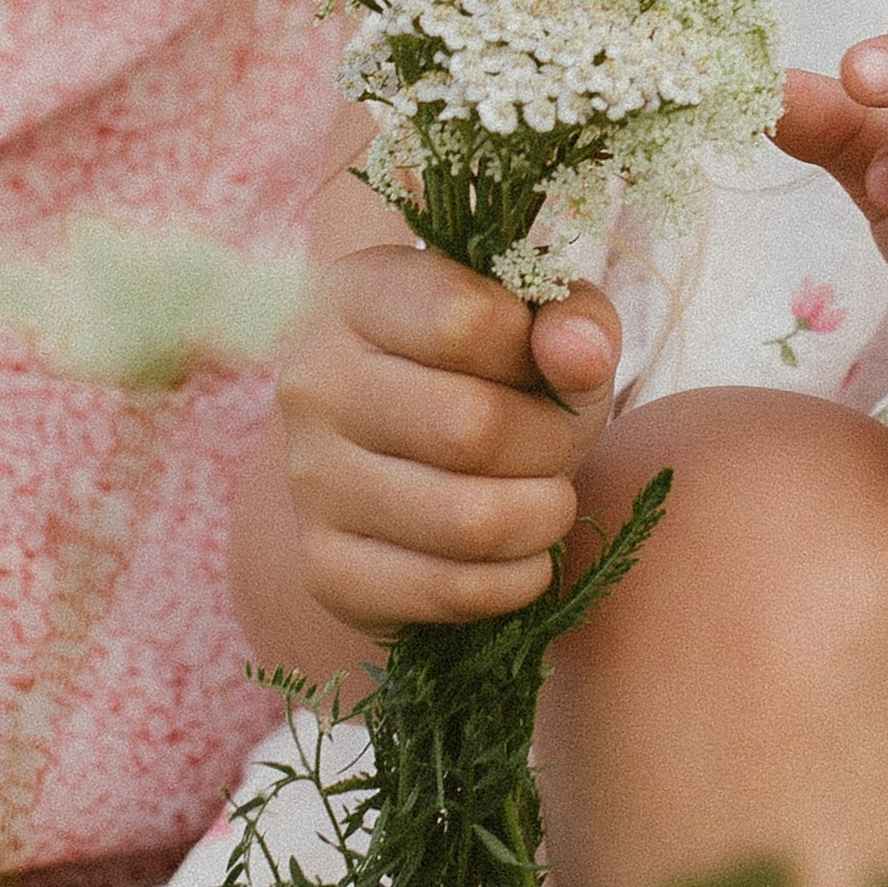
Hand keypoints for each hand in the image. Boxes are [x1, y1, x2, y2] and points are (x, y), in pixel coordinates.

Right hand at [274, 240, 623, 632]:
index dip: (530, 349)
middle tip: (551, 444)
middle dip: (548, 444)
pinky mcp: (327, 570)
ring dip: (543, 516)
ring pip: (470, 521)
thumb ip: (576, 319)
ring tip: (543, 498)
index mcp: (355, 295)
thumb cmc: (496, 377)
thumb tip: (578, 354)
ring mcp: (309, 482)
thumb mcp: (545, 328)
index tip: (532, 363)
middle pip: (473, 429)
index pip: (464, 320)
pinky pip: (453, 591)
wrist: (422, 465)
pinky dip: (518, 579)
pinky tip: (519, 553)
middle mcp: (312, 383)